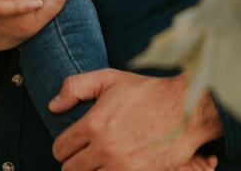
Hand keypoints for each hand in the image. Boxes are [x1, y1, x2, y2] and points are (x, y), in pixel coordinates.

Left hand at [50, 70, 221, 170]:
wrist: (186, 109)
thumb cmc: (147, 92)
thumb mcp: (108, 78)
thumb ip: (75, 87)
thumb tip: (53, 106)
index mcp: (93, 125)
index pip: (60, 149)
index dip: (63, 148)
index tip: (72, 146)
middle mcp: (104, 149)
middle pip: (71, 170)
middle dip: (75, 162)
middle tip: (85, 155)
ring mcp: (122, 167)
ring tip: (101, 162)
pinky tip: (114, 167)